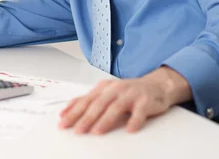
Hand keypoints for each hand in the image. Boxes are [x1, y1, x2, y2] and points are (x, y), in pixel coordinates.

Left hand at [58, 68, 190, 134]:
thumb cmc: (127, 92)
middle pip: (98, 104)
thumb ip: (88, 101)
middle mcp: (115, 89)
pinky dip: (134, 121)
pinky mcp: (145, 101)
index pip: (85, 100)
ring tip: (97, 131)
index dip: (73, 111)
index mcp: (104, 88)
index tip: (63, 122)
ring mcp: (130, 94)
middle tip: (77, 130)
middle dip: (86, 118)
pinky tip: (129, 129)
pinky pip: (139, 112)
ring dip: (105, 120)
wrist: (155, 86)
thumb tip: (66, 111)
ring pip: (116, 107)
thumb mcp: (105, 93)